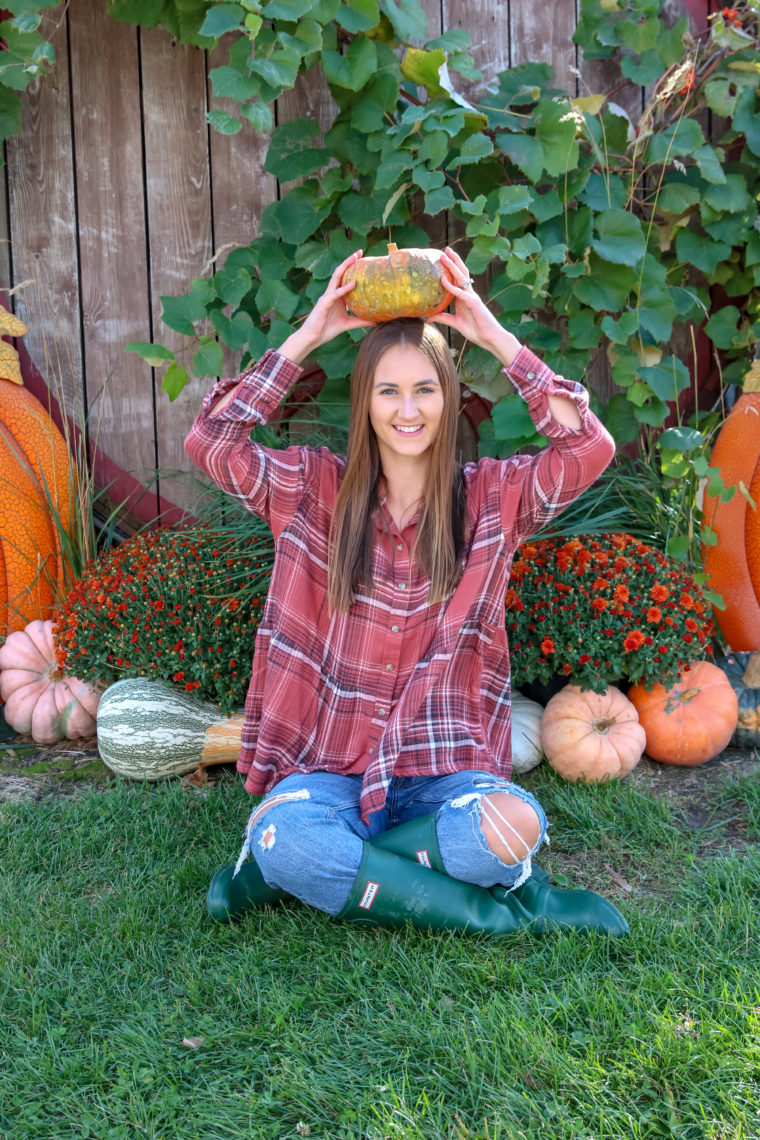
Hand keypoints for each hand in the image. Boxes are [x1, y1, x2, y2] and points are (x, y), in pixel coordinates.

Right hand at [278, 251, 375, 362]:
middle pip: (341, 272)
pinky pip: (335, 293)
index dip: (353, 268)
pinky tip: (354, 283)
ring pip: (336, 277)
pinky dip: (344, 288)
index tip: (364, 259)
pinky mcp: (324, 303)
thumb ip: (361, 321)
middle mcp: (332, 293)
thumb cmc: (327, 330)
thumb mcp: (348, 324)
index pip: (345, 278)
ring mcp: (327, 296)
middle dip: (350, 261)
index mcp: (337, 296)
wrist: (313, 338)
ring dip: (346, 266)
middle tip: (360, 251)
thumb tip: (376, 322)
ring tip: (355, 257)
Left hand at [431, 247, 520, 366]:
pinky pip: (461, 293)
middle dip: (453, 260)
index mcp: (464, 297)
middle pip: (461, 273)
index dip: (450, 269)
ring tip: (444, 255)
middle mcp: (468, 293)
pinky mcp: (474, 303)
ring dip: (453, 265)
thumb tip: (427, 318)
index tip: (442, 259)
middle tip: (444, 250)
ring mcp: (472, 297)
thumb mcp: (454, 323)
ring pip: (462, 277)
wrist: (489, 338)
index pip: (457, 279)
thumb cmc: (475, 330)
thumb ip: (442, 318)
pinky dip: (451, 286)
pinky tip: (443, 280)